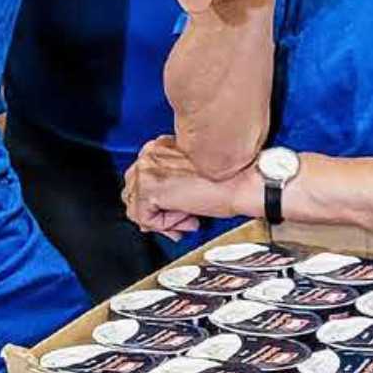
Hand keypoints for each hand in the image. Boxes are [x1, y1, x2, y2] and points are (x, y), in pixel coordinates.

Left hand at [122, 135, 257, 238]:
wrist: (241, 182)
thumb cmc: (226, 178)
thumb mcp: (189, 178)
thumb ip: (167, 187)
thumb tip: (153, 211)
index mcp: (158, 146)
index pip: (139, 179)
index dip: (157, 202)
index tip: (176, 210)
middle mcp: (149, 154)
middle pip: (131, 193)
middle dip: (154, 211)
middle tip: (180, 219)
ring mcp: (147, 170)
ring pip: (135, 208)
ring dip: (160, 219)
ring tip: (185, 218)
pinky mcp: (151, 188)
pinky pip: (144, 219)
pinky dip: (164, 226)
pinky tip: (186, 217)